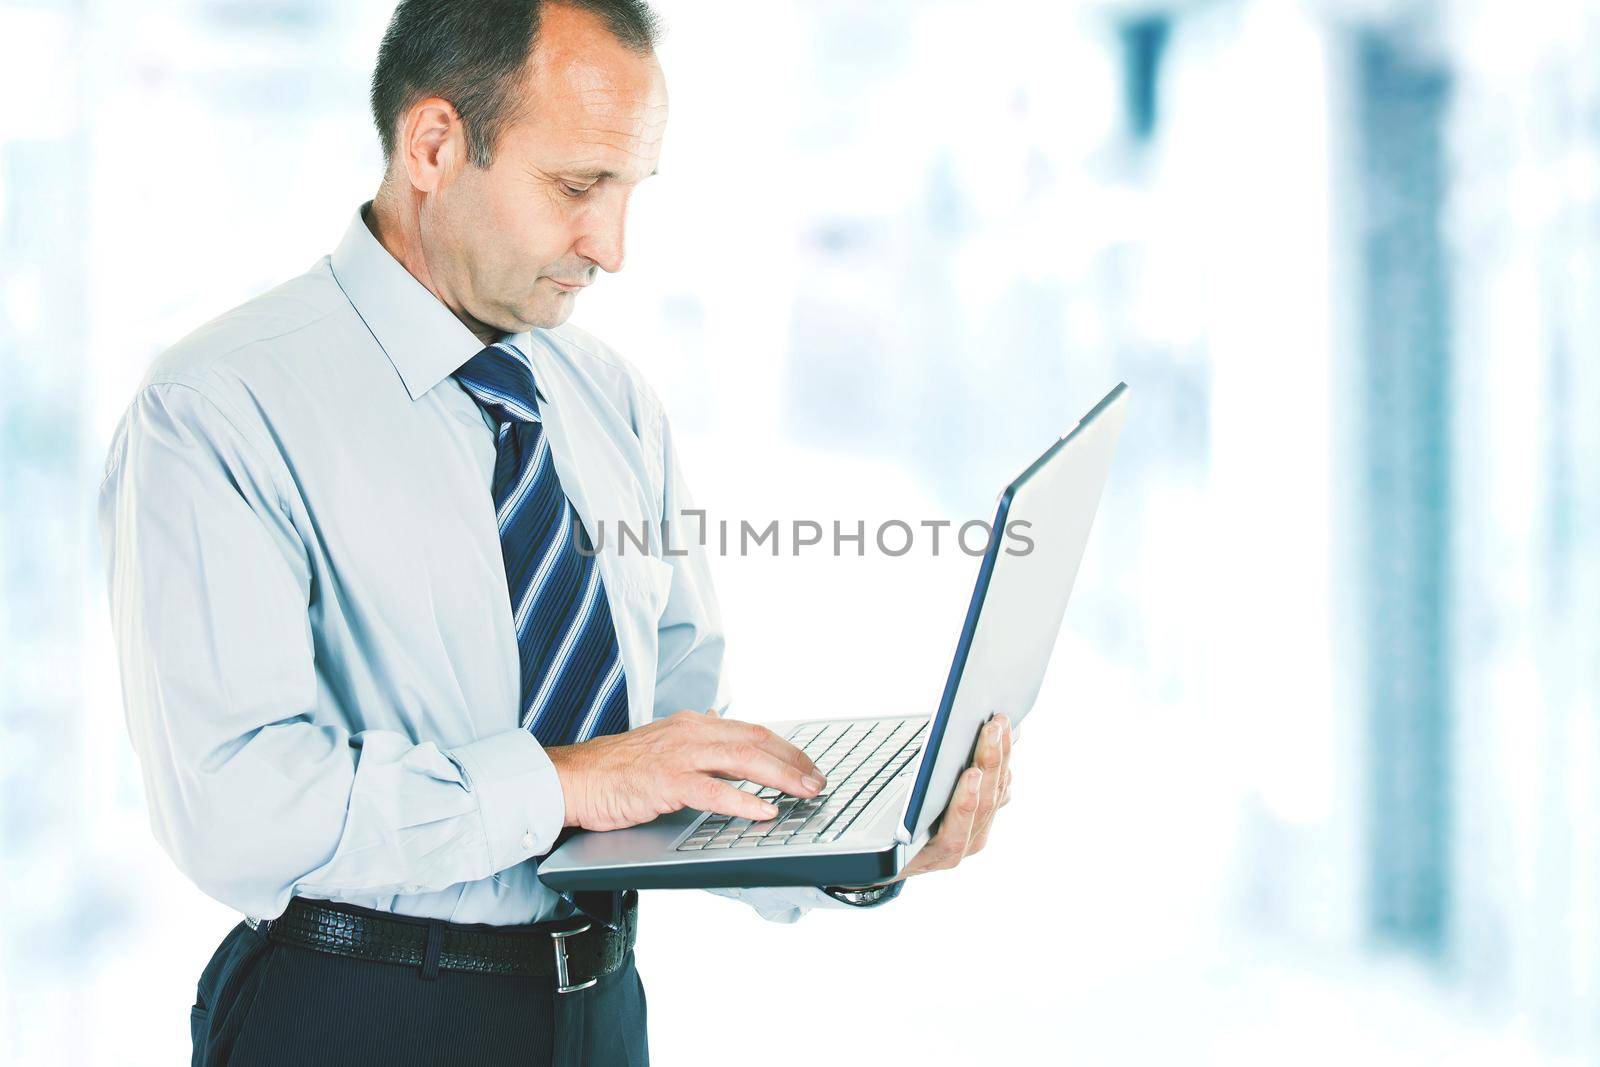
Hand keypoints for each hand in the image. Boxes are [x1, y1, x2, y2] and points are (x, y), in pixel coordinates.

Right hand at [545, 709, 826, 830]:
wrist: (574, 779)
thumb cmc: (617, 771)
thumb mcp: (666, 749)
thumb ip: (699, 747)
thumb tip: (728, 742)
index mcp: (694, 725)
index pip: (753, 731)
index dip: (787, 749)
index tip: (810, 766)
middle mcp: (690, 732)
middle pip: (756, 741)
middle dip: (794, 761)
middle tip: (819, 781)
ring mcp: (678, 755)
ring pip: (742, 760)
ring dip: (780, 776)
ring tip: (804, 792)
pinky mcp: (664, 782)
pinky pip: (711, 791)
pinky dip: (742, 800)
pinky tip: (763, 810)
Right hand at [876, 713, 1013, 885]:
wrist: (879, 860)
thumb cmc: (866, 840)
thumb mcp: (860, 829)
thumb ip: (861, 812)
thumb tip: (829, 786)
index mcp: (926, 857)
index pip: (954, 835)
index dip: (966, 805)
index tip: (972, 774)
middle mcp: (954, 849)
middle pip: (983, 807)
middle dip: (989, 763)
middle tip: (993, 727)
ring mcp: (972, 835)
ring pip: (997, 797)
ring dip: (1001, 758)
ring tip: (1002, 724)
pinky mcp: (980, 819)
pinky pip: (1000, 791)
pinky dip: (1004, 762)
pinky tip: (1007, 737)